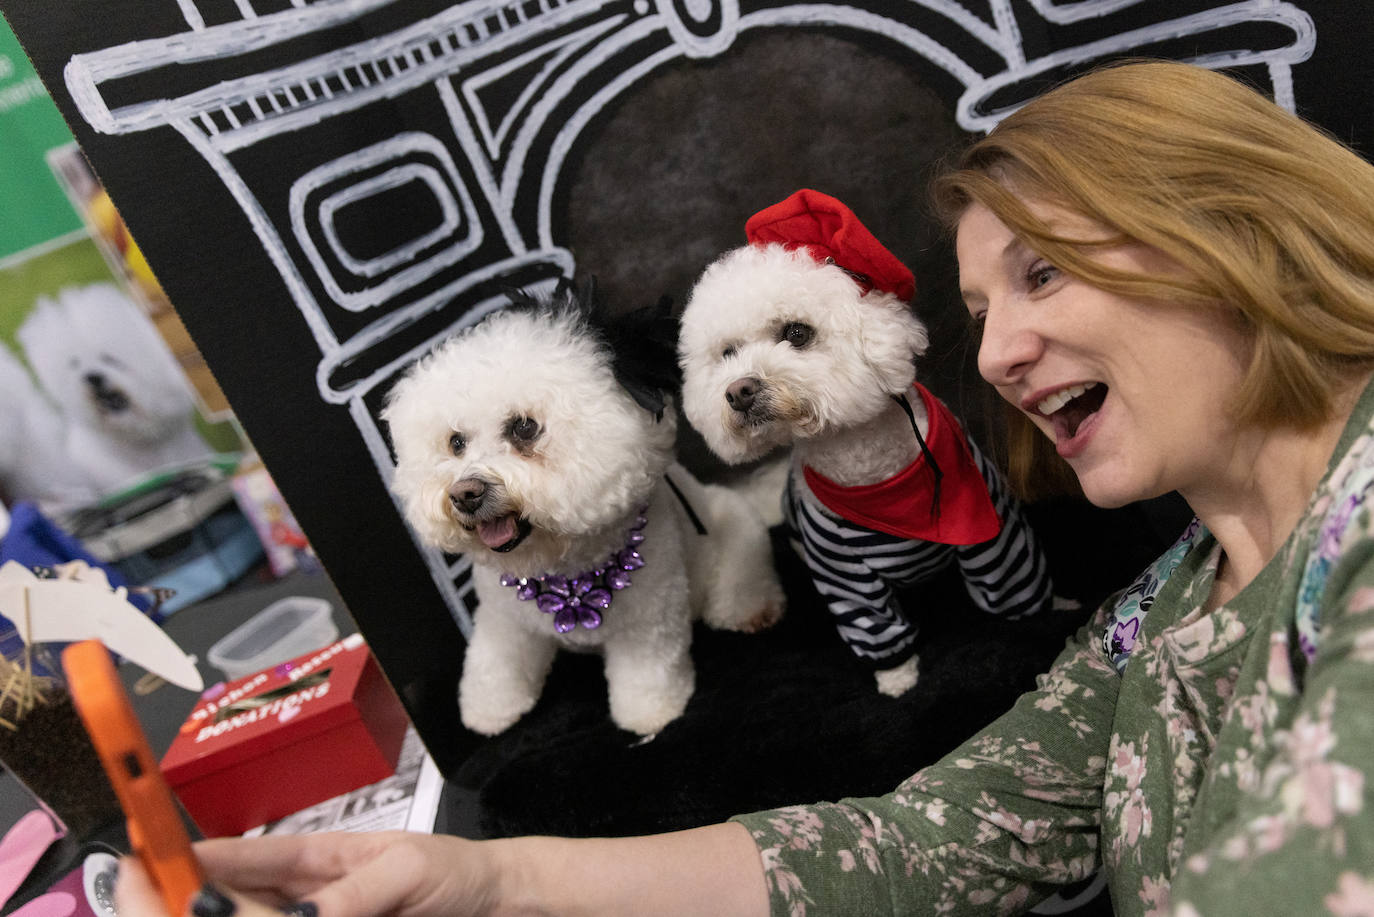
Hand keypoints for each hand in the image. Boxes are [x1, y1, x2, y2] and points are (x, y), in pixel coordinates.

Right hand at [115, 832, 489, 916]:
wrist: (497, 901)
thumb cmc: (455, 871)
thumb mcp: (406, 871)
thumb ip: (353, 895)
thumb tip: (304, 916)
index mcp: (316, 855)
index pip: (240, 856)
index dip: (190, 859)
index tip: (150, 864)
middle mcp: (305, 893)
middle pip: (231, 898)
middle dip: (193, 900)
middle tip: (166, 905)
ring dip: (221, 913)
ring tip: (196, 912)